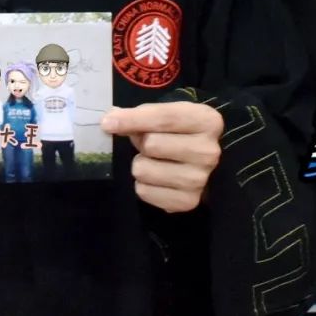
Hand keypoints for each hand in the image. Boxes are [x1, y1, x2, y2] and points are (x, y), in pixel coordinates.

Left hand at [101, 101, 222, 213]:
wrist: (199, 162)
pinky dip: (143, 185)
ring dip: (141, 164)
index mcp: (207, 121)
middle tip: (148, 143)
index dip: (132, 119)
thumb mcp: (166, 114)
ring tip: (154, 161)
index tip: (107, 123)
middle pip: (151, 144)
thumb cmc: (179, 131)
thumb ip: (140, 115)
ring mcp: (200, 179)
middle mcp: (209, 151)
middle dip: (141, 142)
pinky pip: (144, 192)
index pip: (164, 118)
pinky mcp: (188, 202)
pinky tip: (156, 179)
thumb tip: (110, 121)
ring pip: (144, 170)